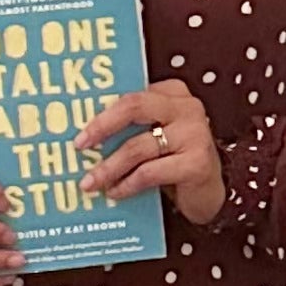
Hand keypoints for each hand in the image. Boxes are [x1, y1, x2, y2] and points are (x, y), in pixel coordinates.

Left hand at [83, 77, 225, 227]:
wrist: (208, 193)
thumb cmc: (174, 161)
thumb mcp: (155, 135)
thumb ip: (132, 126)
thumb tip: (84, 134)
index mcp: (173, 93)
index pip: (131, 94)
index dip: (101, 110)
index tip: (77, 127)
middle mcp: (187, 107)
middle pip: (133, 108)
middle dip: (101, 127)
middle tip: (79, 145)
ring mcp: (195, 134)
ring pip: (138, 147)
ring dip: (109, 167)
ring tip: (90, 182)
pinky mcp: (197, 163)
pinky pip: (150, 172)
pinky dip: (128, 184)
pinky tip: (115, 192)